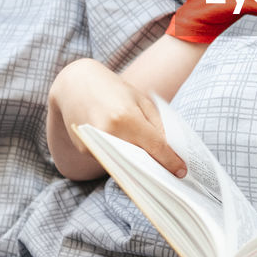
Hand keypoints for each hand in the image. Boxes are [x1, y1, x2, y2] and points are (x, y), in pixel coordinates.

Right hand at [47, 58, 186, 178]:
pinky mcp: (85, 149)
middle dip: (157, 166)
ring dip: (141, 168)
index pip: (155, 147)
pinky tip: (133, 158)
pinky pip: (111, 160)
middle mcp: (109, 133)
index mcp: (126, 117)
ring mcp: (94, 143)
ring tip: (156, 168)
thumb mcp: (140, 100)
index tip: (181, 171)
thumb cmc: (113, 90)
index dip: (170, 161)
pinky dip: (123, 160)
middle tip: (172, 172)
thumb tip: (170, 151)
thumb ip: (156, 125)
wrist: (75, 84)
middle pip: (141, 160)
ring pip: (126, 164)